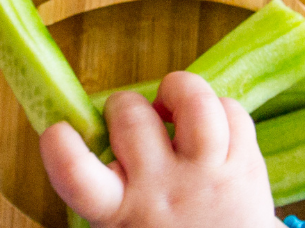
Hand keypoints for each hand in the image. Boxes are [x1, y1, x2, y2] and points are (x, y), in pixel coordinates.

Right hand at [39, 71, 283, 227]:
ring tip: (175, 107)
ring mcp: (206, 175)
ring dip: (179, 90)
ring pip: (194, 101)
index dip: (60, 143)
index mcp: (116, 211)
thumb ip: (106, 189)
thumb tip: (85, 129)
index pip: (75, 172)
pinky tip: (213, 128)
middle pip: (131, 115)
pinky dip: (221, 109)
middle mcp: (160, 189)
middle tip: (135, 124)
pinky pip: (232, 111)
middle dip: (126, 105)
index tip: (59, 130)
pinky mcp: (245, 167)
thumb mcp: (124, 225)